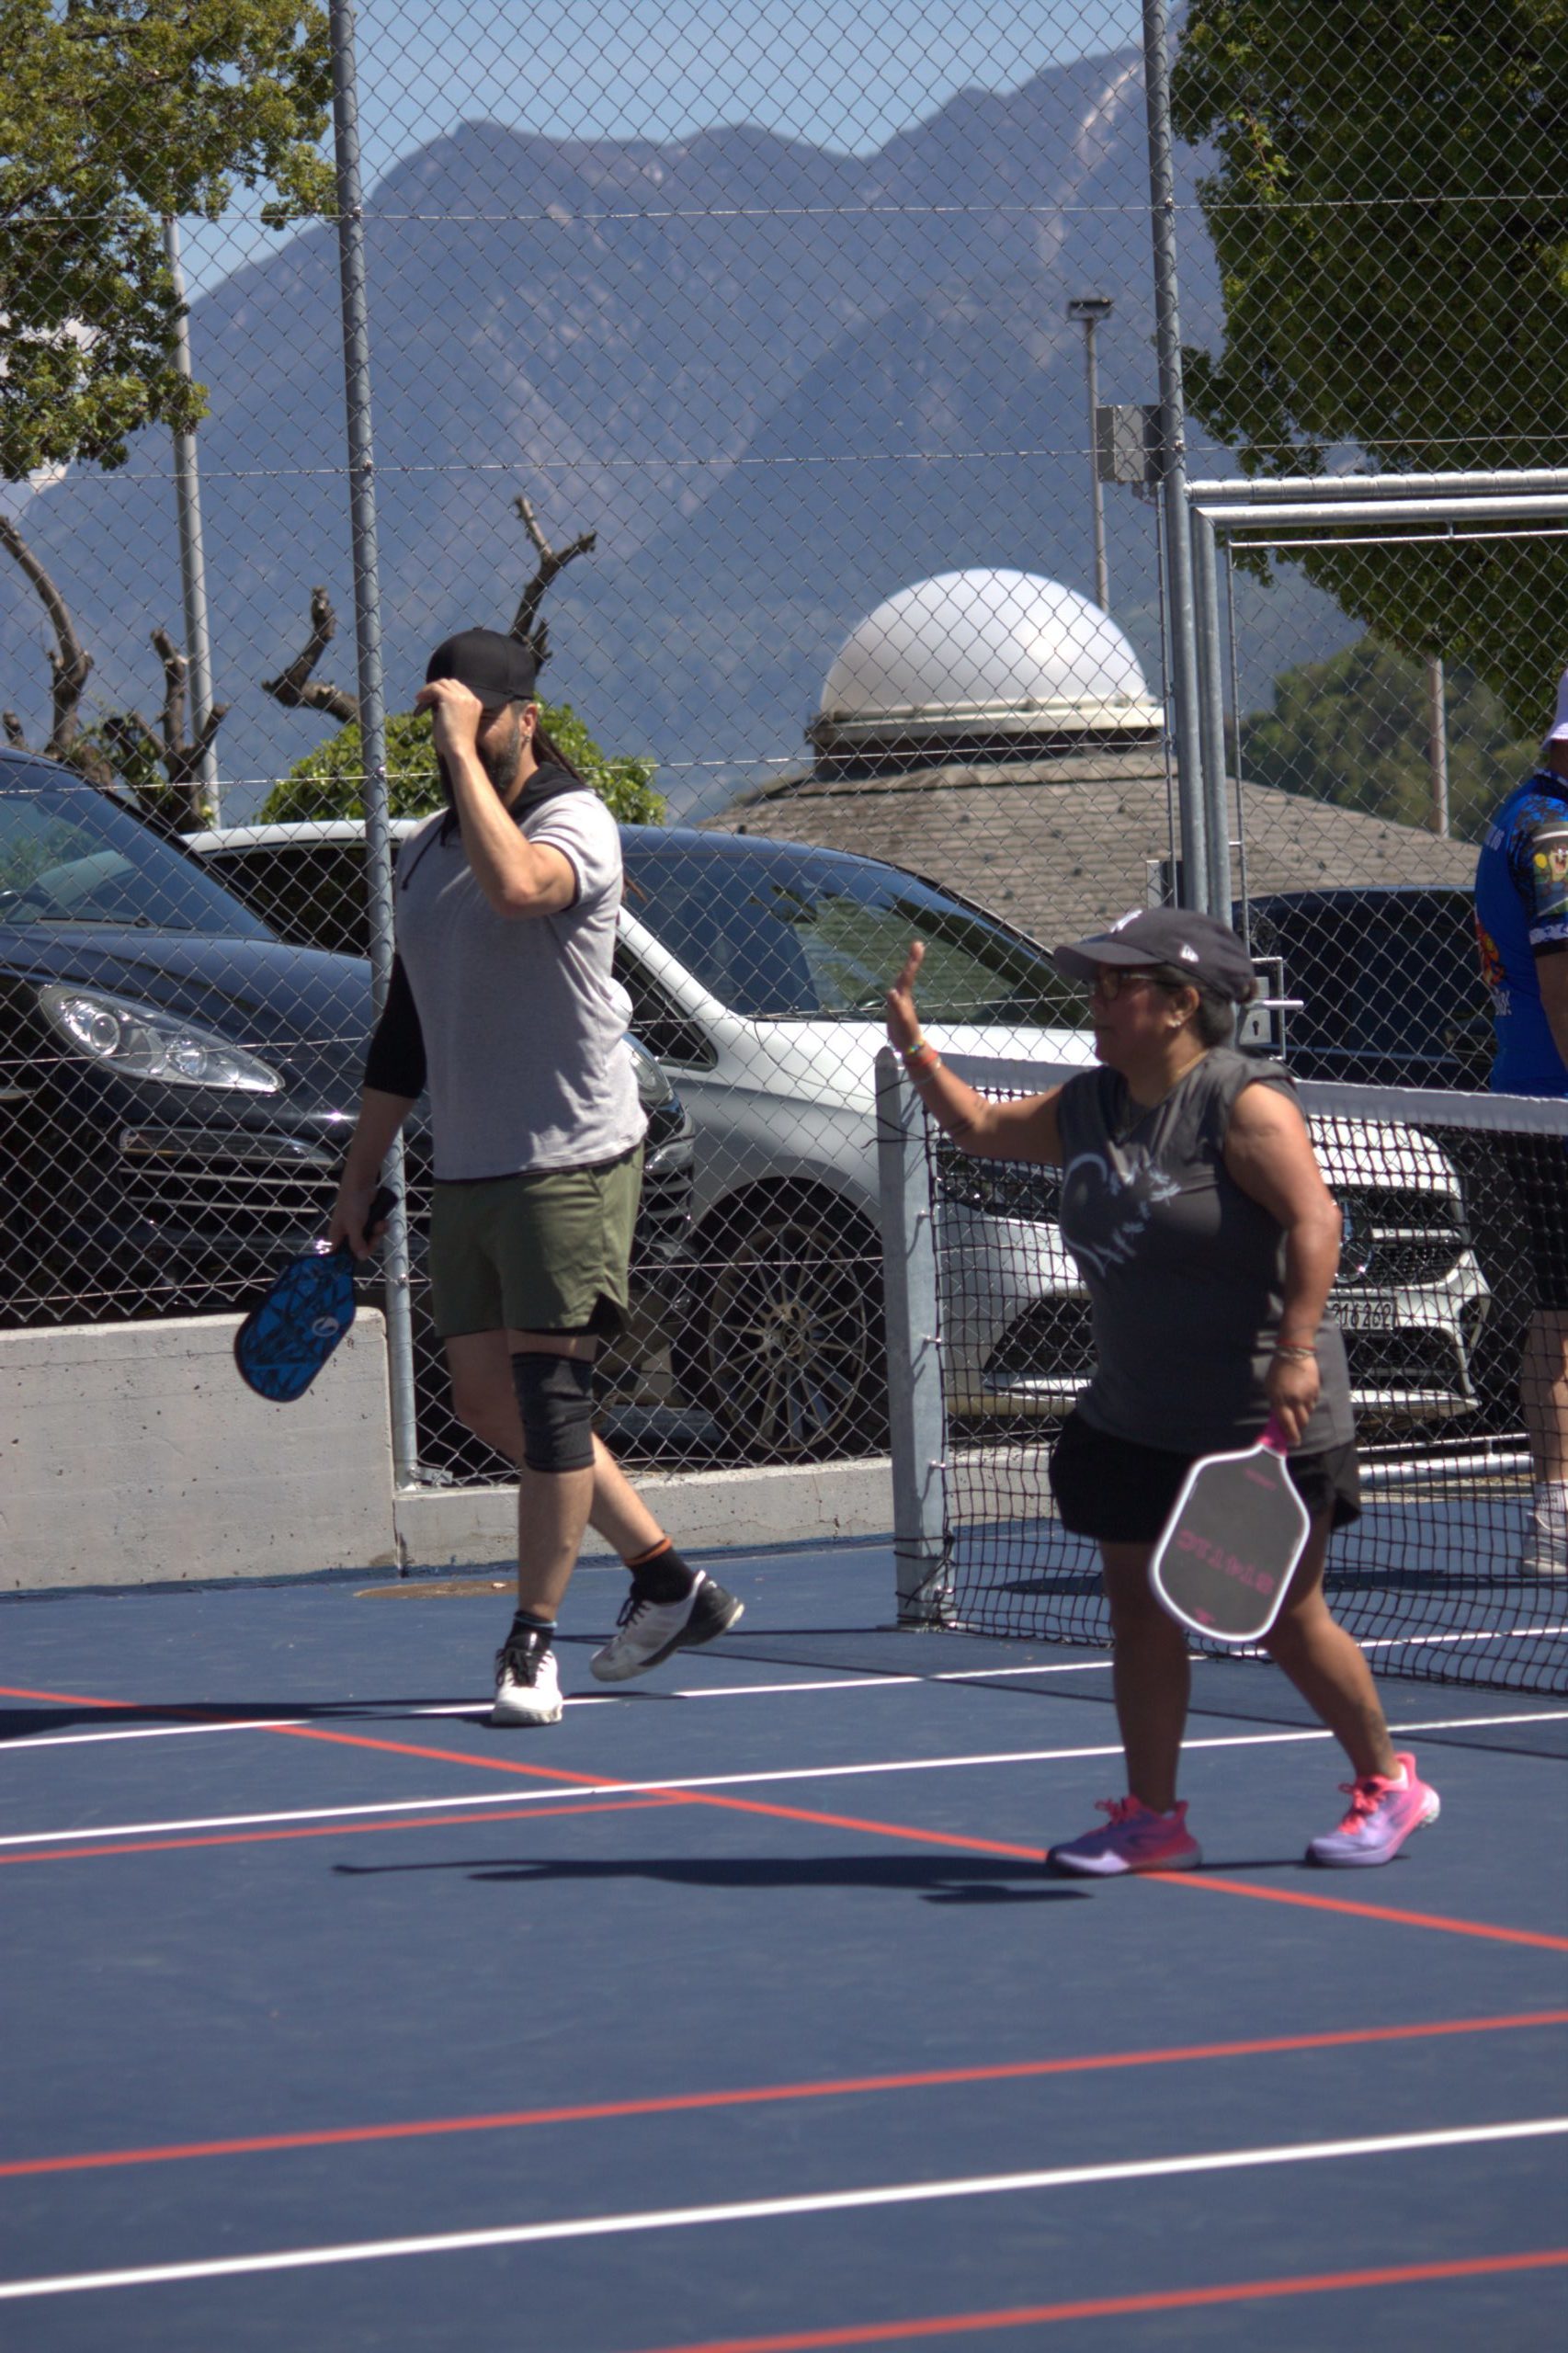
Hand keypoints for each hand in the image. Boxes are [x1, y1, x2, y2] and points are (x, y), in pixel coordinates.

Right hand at [328, 1174, 388, 1259]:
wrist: (361, 1183)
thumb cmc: (352, 1204)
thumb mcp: (354, 1226)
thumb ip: (357, 1243)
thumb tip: (361, 1258)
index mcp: (337, 1236)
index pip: (339, 1255)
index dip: (348, 1259)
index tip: (360, 1257)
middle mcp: (346, 1233)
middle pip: (360, 1249)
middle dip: (371, 1243)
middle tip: (375, 1237)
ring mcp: (358, 1226)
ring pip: (370, 1238)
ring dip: (378, 1232)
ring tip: (381, 1224)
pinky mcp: (367, 1220)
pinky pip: (375, 1229)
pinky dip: (381, 1226)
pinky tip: (384, 1220)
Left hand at [414, 676, 483, 765]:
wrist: (460, 751)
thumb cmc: (456, 744)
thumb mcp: (455, 723)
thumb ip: (448, 710)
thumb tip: (433, 702)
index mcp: (475, 704)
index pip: (459, 688)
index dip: (444, 691)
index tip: (432, 698)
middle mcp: (470, 699)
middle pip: (451, 683)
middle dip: (436, 688)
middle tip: (424, 698)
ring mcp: (462, 698)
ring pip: (442, 683)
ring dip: (429, 689)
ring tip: (420, 699)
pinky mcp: (451, 699)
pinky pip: (435, 688)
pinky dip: (425, 692)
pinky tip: (419, 700)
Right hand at [885, 938, 925, 1052]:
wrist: (909, 1046)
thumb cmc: (906, 1034)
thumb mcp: (901, 1020)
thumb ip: (897, 1005)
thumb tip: (892, 991)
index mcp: (904, 996)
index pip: (908, 975)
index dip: (912, 960)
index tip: (918, 945)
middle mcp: (903, 996)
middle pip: (907, 974)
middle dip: (912, 960)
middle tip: (918, 944)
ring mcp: (900, 1002)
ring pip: (904, 981)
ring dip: (908, 968)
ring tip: (914, 956)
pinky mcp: (896, 1008)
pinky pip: (897, 992)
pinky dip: (899, 984)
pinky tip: (897, 984)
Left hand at [1264, 1348, 1319, 1448]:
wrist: (1294, 1352)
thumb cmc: (1278, 1369)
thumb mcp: (1270, 1386)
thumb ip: (1275, 1403)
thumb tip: (1279, 1417)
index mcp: (1281, 1400)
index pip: (1286, 1423)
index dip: (1290, 1435)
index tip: (1293, 1443)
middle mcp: (1295, 1400)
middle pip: (1301, 1422)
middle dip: (1299, 1428)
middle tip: (1297, 1430)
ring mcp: (1307, 1395)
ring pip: (1309, 1413)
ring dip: (1304, 1415)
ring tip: (1298, 1409)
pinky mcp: (1316, 1390)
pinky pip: (1313, 1403)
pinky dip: (1309, 1404)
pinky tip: (1304, 1397)